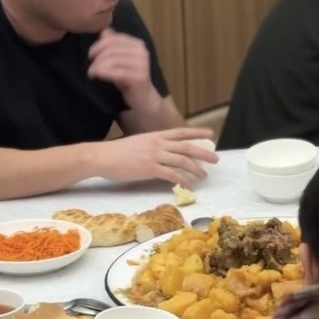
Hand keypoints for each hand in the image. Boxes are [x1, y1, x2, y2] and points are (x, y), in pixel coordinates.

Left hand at [87, 29, 156, 106]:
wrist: (143, 98)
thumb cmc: (129, 77)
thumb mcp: (120, 59)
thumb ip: (113, 44)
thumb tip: (104, 31)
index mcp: (138, 45)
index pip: (114, 39)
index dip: (98, 45)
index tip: (91, 55)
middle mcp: (142, 52)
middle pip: (111, 49)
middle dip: (97, 58)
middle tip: (90, 67)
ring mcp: (142, 65)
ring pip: (112, 60)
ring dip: (97, 66)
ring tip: (92, 73)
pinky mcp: (138, 78)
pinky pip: (115, 72)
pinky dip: (102, 73)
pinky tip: (96, 76)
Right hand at [94, 128, 219, 187]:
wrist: (102, 157)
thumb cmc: (118, 152)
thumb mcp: (139, 143)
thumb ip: (153, 146)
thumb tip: (164, 154)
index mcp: (155, 135)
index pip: (181, 132)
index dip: (197, 132)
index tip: (210, 134)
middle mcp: (158, 143)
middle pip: (186, 147)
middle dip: (203, 153)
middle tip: (216, 159)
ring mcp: (154, 155)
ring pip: (182, 161)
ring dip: (196, 169)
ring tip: (204, 175)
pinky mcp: (149, 169)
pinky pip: (171, 175)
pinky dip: (182, 180)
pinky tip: (188, 185)